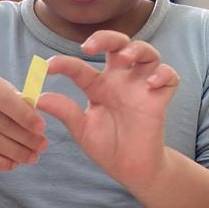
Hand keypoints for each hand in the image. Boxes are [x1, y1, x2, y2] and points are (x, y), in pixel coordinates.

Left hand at [36, 31, 178, 186]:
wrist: (131, 169)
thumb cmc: (107, 146)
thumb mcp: (82, 130)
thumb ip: (65, 112)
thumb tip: (38, 98)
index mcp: (97, 85)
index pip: (80, 66)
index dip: (63, 63)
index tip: (47, 68)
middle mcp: (120, 80)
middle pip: (118, 44)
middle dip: (106, 38)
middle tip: (89, 47)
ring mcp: (141, 87)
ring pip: (147, 53)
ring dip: (137, 49)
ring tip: (125, 58)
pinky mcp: (159, 99)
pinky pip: (170, 77)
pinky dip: (163, 74)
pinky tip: (150, 84)